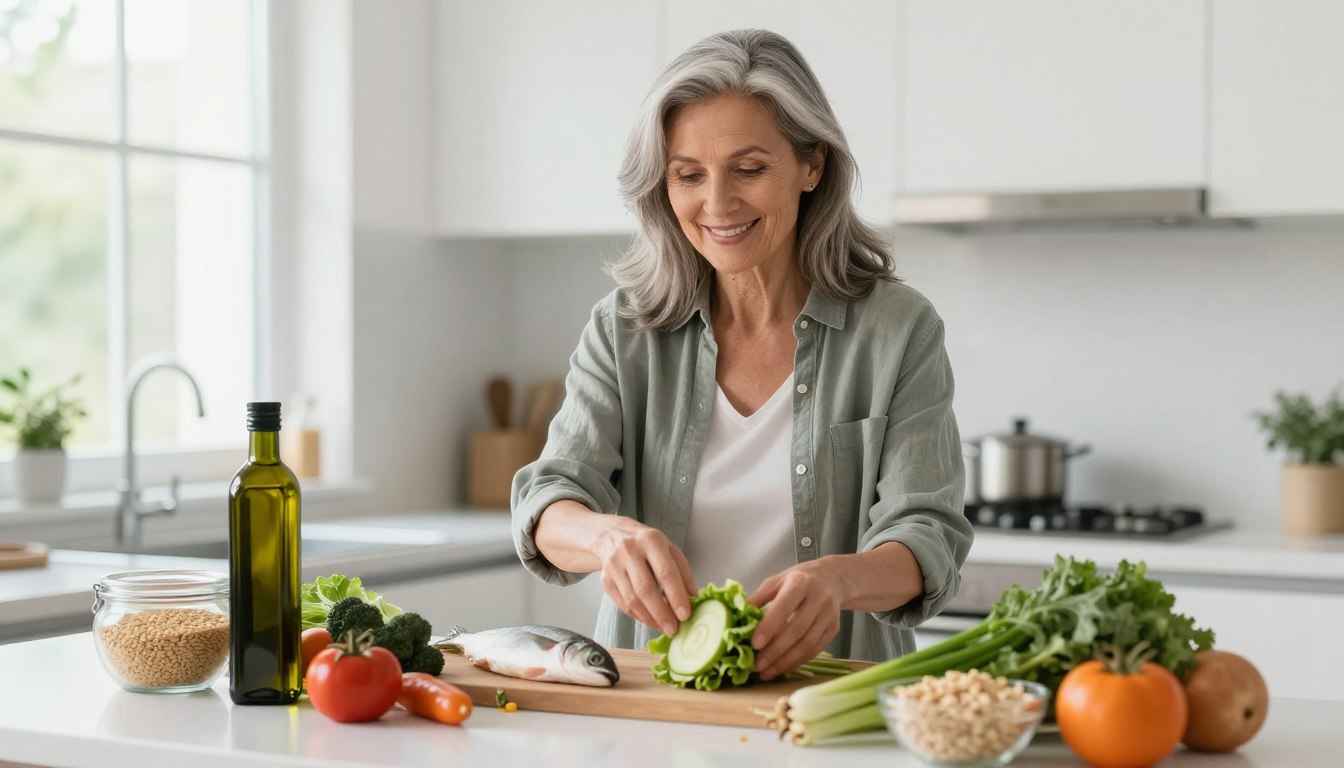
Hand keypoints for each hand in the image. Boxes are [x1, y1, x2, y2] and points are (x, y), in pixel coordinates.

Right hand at [594, 520, 695, 636]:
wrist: (612, 535)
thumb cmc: (647, 544)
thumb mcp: (669, 549)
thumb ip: (683, 572)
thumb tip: (693, 598)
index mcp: (651, 540)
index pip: (665, 572)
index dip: (676, 596)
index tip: (685, 615)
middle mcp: (629, 551)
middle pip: (645, 589)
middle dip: (661, 613)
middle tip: (673, 629)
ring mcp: (614, 566)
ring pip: (632, 600)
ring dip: (650, 618)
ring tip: (664, 627)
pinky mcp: (605, 580)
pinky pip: (623, 604)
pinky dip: (638, 616)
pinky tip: (650, 620)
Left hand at [748, 561, 843, 680]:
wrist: (833, 578)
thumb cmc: (799, 580)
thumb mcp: (777, 581)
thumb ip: (759, 598)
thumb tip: (738, 618)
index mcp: (800, 583)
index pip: (784, 607)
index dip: (769, 627)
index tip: (754, 645)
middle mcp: (818, 598)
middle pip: (796, 630)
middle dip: (775, 651)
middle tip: (757, 666)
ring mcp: (828, 615)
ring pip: (807, 644)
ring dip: (785, 662)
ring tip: (767, 672)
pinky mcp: (834, 629)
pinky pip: (815, 650)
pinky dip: (797, 662)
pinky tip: (782, 668)